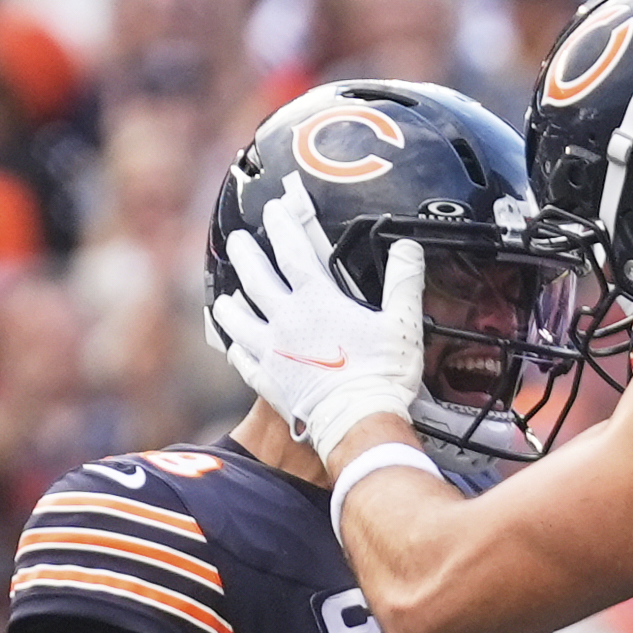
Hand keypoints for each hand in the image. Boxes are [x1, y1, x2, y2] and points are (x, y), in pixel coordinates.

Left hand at [208, 174, 423, 461]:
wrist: (357, 423)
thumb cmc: (382, 375)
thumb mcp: (403, 323)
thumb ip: (404, 282)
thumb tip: (408, 248)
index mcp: (318, 300)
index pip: (293, 251)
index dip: (283, 225)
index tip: (274, 208)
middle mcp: (287, 320)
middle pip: (256, 278)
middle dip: (245, 253)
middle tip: (237, 239)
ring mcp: (273, 352)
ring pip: (238, 320)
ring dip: (230, 305)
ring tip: (224, 298)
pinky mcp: (269, 381)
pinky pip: (243, 360)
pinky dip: (235, 350)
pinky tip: (233, 347)